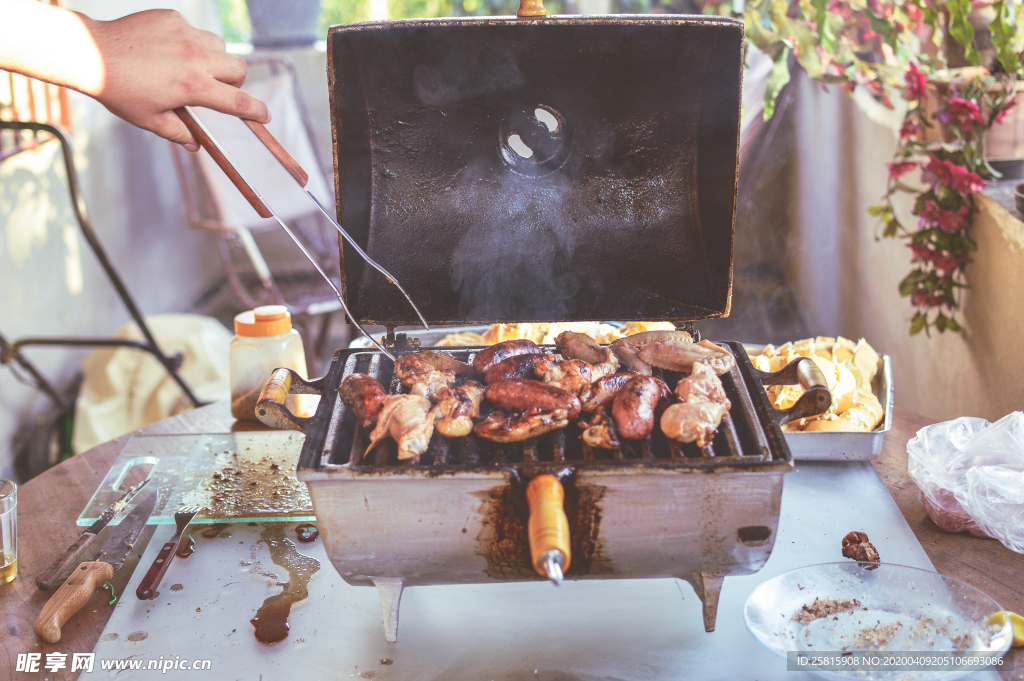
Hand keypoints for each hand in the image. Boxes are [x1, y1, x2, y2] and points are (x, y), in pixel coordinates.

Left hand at [85, 10, 268, 150]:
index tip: (264, 116)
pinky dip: (190, 41)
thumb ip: (177, 132)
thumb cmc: (119, 90)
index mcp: (192, 87)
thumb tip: (194, 145)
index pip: (237, 102)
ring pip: (219, 46)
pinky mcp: (172, 18)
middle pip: (238, 68)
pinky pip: (194, 30)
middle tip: (218, 87)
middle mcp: (195, 59)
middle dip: (235, 81)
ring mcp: (185, 35)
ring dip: (214, 59)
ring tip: (191, 66)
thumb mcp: (148, 119)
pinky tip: (168, 48)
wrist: (91, 53)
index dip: (255, 111)